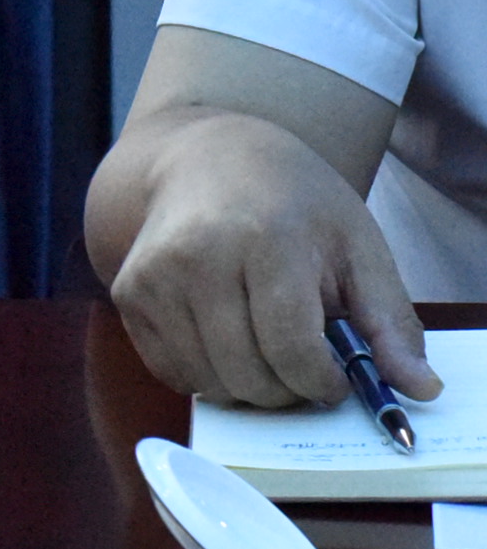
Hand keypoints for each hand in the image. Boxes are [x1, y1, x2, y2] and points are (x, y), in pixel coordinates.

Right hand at [107, 107, 439, 406]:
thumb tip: (421, 388)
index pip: (291, 349)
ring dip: (246, 387)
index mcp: (263, 239)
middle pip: (247, 373)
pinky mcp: (127, 293)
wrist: (205, 158)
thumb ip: (390, 320)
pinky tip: (226, 343)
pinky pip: (171, 371)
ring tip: (265, 352)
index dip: (322, 382)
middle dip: (286, 390)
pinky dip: (205, 375)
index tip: (335, 378)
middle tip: (302, 369)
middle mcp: (195, 256)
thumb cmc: (291, 202)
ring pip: (207, 381)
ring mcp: (153, 276)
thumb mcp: (357, 245)